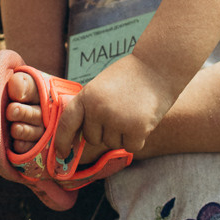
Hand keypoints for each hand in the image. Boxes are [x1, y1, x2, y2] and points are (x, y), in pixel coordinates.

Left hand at [5, 56, 179, 165]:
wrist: (158, 66)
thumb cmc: (130, 76)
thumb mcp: (101, 87)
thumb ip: (90, 108)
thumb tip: (81, 137)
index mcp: (86, 96)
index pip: (67, 123)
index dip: (62, 140)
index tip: (61, 153)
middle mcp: (98, 109)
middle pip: (93, 138)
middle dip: (105, 131)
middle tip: (121, 110)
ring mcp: (116, 119)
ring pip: (113, 144)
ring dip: (123, 134)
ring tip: (133, 111)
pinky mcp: (136, 128)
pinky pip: (131, 147)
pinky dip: (138, 138)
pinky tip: (144, 119)